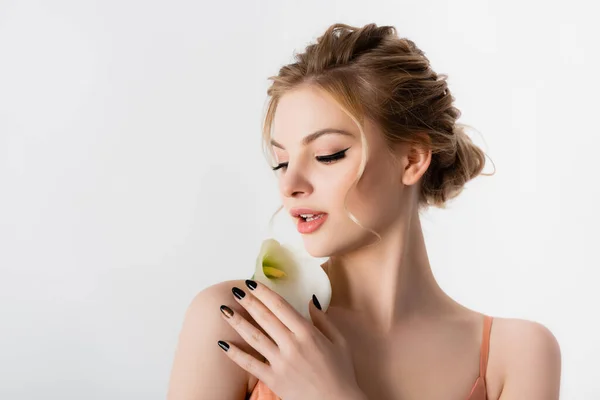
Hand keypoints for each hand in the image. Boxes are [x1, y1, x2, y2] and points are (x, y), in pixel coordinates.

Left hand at [217, 279, 363, 399]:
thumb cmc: (341, 374)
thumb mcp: (340, 342)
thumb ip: (323, 320)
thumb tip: (311, 301)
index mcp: (307, 332)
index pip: (281, 306)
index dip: (264, 293)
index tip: (252, 284)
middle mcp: (292, 344)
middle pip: (265, 318)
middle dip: (248, 302)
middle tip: (235, 290)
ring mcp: (281, 362)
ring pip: (254, 337)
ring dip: (237, 322)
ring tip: (224, 310)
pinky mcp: (274, 379)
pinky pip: (250, 365)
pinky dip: (235, 354)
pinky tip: (222, 344)